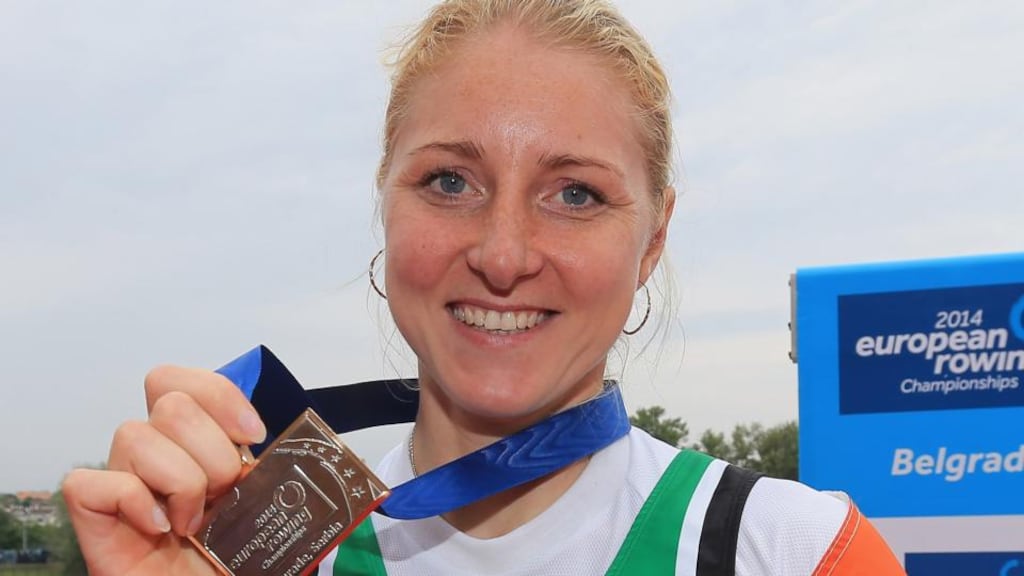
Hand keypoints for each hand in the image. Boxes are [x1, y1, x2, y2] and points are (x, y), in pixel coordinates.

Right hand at [62, 366, 266, 575]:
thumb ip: (273, 463)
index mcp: (193, 443)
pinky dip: (133, 500)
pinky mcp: (95, 523)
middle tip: (226, 494)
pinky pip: (87, 483)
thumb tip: (298, 438)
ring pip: (133, 434)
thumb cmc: (239, 559)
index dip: (219, 396)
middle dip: (213, 448)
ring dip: (182, 479)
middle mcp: (154, 457)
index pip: (181, 381)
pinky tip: (161, 528)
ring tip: (196, 522)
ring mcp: (123, 487)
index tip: (253, 436)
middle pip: (169, 402)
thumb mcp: (268, 501)